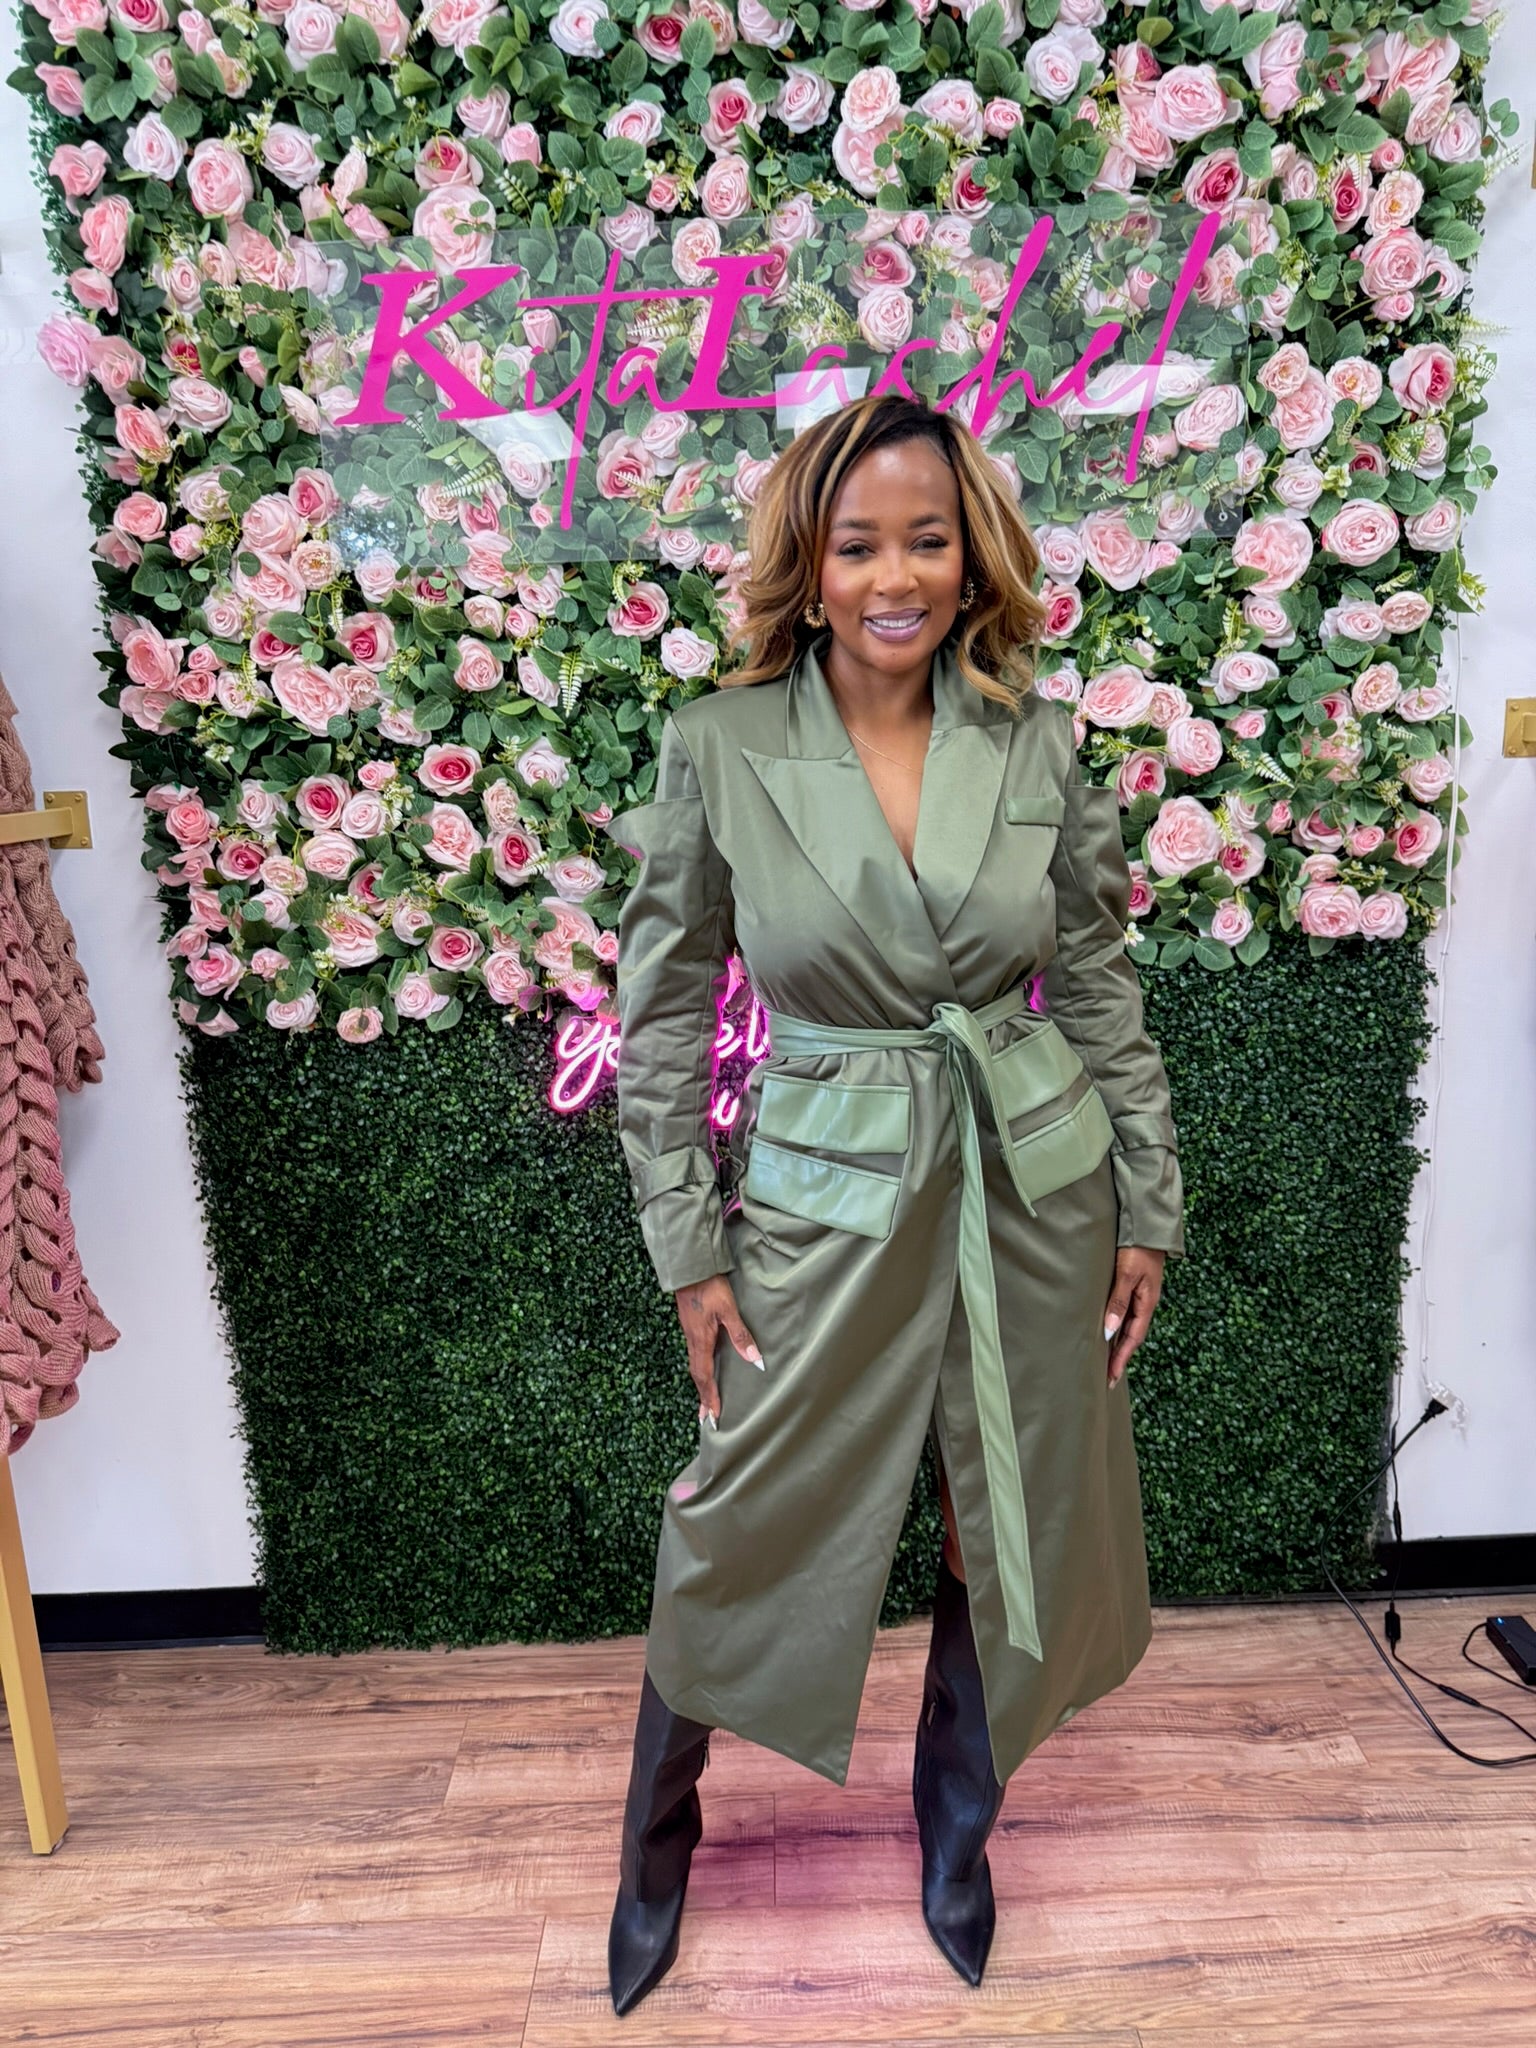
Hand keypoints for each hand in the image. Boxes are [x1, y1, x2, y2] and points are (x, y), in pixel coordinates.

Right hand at [673, 1273, 761, 1428]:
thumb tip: (754, 1361)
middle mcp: (693, 1341)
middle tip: (706, 1419)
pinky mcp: (692, 1327)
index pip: (705, 1376)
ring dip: (701, 1386)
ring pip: (695, 1366)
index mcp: (701, 1341)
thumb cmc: (710, 1288)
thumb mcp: (728, 1310)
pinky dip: (700, 1370)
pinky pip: (695, 1356)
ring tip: (705, 1401)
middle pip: (697, 1376)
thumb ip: (741, 1335)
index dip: (709, 1398)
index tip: (713, 1417)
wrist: (690, 1269)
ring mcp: (691, 1334)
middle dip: (703, 1398)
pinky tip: (705, 1370)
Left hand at [1103, 1246, 1164, 1388]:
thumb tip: (1109, 1331)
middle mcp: (1144, 1303)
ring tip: (1104, 1360)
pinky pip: (1124, 1313)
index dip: (1121, 1359)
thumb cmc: (1138, 1249)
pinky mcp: (1133, 1286)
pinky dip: (1116, 1326)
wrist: (1147, 1226)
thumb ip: (1118, 1302)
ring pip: (1126, 1325)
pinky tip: (1107, 1331)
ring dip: (1116, 1343)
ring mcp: (1139, 1295)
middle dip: (1119, 1357)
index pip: (1132, 1339)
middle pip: (1130, 1336)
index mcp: (1147, 1304)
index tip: (1110, 1378)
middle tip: (1106, 1378)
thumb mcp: (1127, 1275)